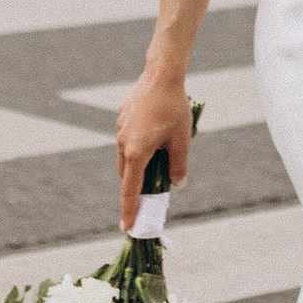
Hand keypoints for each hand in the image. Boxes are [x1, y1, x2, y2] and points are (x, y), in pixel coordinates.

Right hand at [115, 65, 193, 233]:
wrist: (161, 74)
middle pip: (127, 173)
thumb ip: (179, 166)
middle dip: (138, 181)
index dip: (129, 211)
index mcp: (136, 153)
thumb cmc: (174, 108)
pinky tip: (156, 125)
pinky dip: (139, 139)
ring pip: (127, 153)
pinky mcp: (122, 115)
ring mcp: (120, 128)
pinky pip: (129, 134)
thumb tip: (178, 184)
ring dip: (139, 158)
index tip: (127, 227)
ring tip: (162, 147)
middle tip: (155, 184)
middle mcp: (123, 142)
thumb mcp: (182, 140)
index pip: (130, 190)